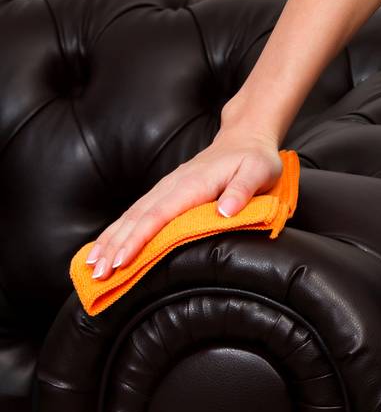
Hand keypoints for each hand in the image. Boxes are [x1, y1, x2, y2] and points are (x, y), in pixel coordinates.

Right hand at [83, 122, 282, 281]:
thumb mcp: (259, 171)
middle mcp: (174, 185)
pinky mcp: (165, 192)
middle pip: (138, 217)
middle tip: (98, 274)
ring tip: (91, 265)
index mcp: (193, 183)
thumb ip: (242, 190)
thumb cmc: (254, 159)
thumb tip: (225, 211)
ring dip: (111, 239)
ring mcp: (167, 187)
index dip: (139, 238)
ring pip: (133, 214)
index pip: (160, 214)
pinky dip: (118, 230)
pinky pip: (137, 212)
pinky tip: (105, 245)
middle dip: (116, 245)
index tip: (121, 261)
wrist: (244, 137)